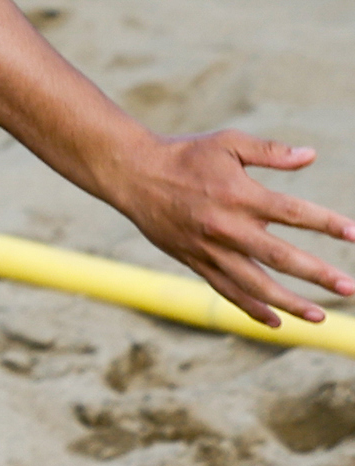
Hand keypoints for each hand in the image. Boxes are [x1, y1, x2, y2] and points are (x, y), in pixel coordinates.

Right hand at [114, 128, 354, 330]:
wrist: (132, 174)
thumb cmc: (185, 154)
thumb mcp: (228, 143)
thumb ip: (271, 152)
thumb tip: (311, 156)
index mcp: (240, 195)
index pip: (295, 213)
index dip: (329, 224)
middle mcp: (227, 227)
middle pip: (281, 257)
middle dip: (318, 275)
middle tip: (350, 287)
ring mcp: (210, 249)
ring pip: (255, 285)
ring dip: (289, 303)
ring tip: (320, 316)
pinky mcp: (195, 262)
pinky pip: (227, 291)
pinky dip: (251, 308)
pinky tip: (275, 322)